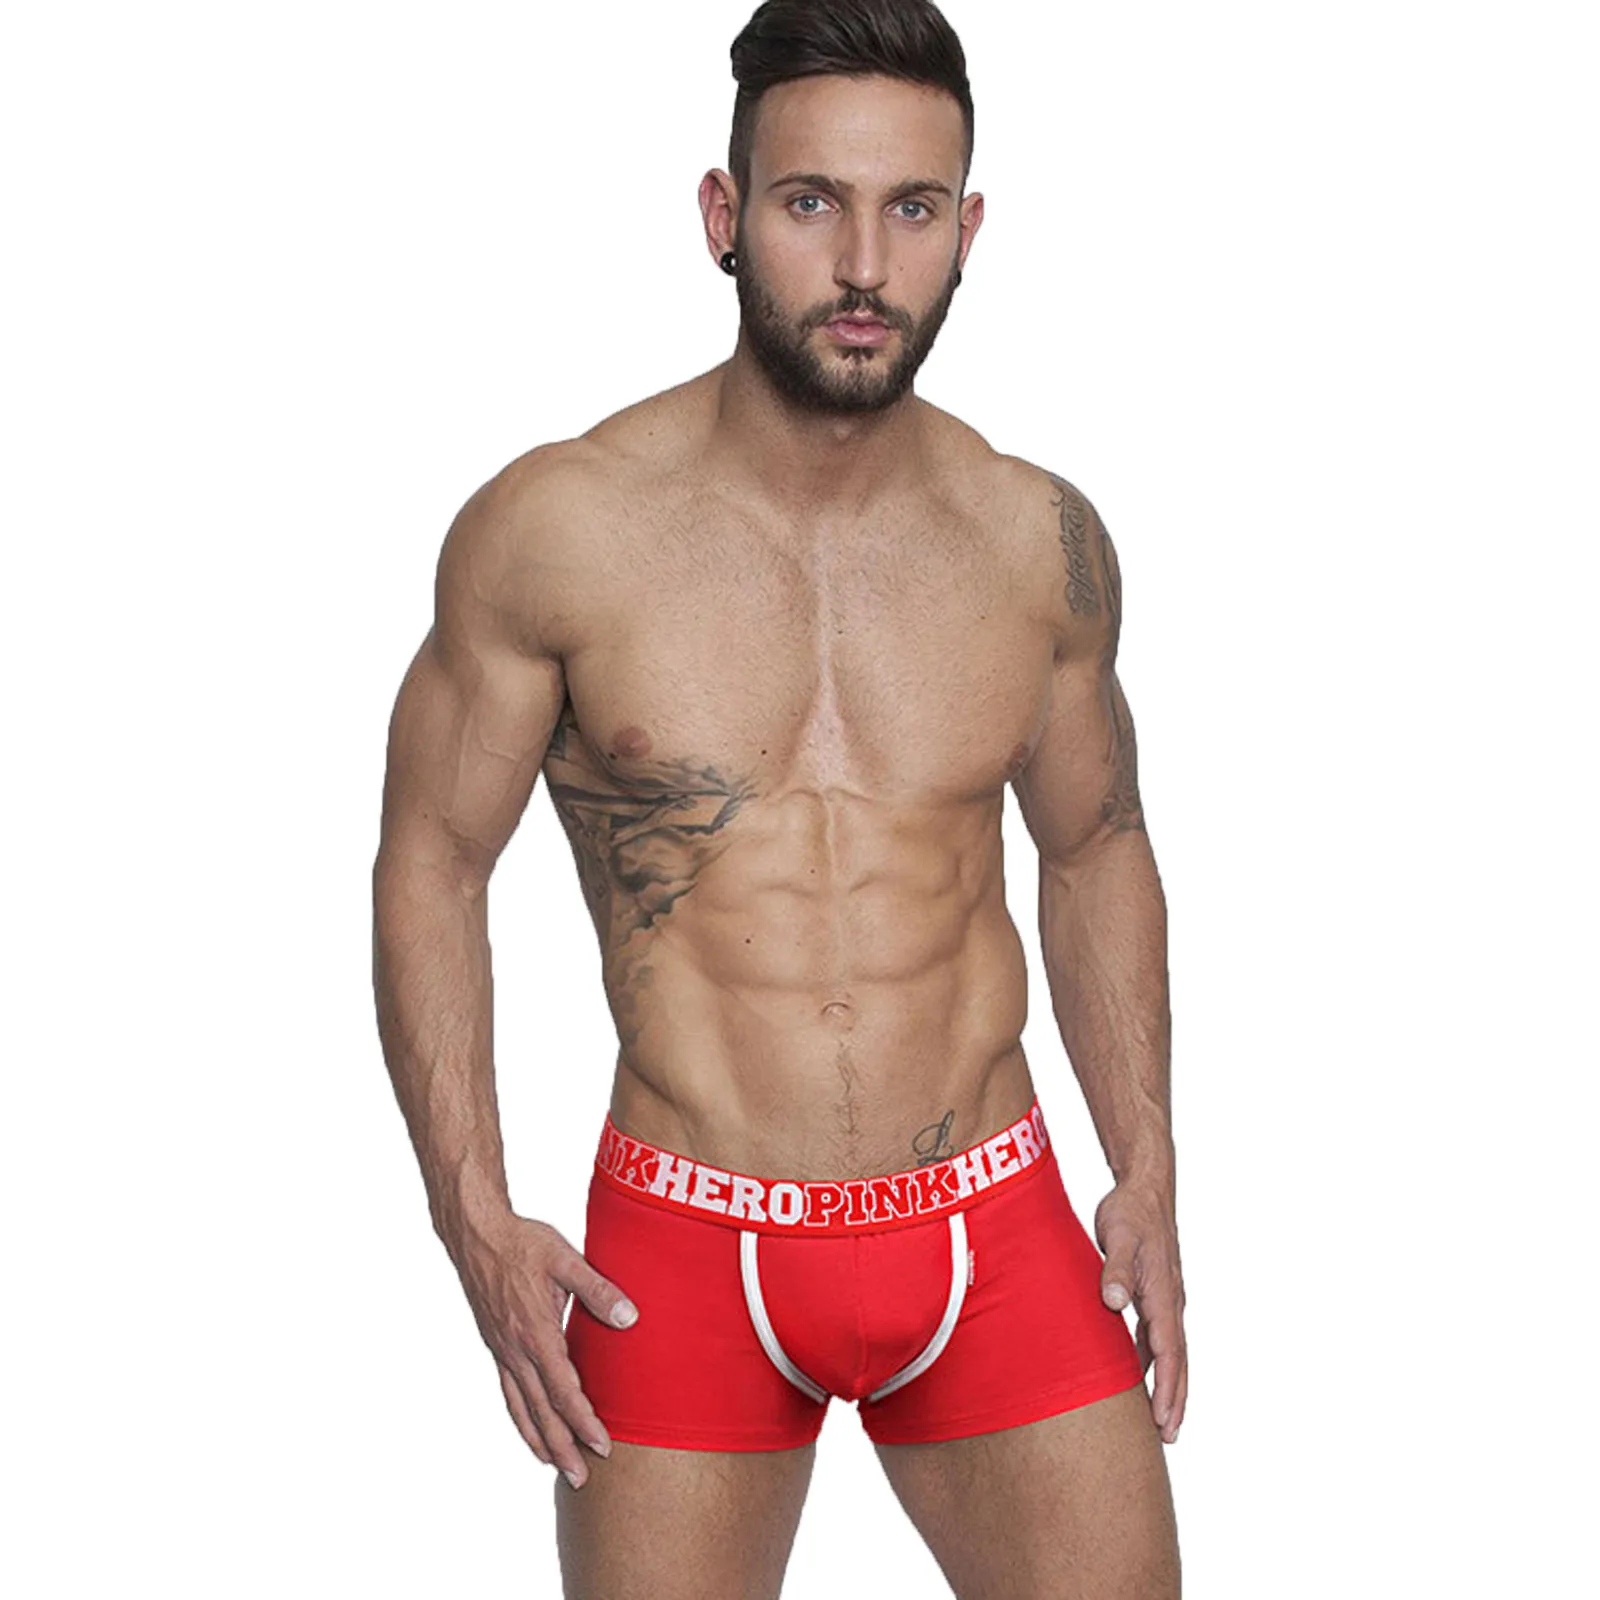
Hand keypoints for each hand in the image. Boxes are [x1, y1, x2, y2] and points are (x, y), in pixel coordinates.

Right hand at [452, 1212, 638, 1486]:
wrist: (477, 1235)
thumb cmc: (523, 1243)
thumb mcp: (565, 1258)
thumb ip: (598, 1289)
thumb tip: (629, 1318)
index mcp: (536, 1331)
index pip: (563, 1389)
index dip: (583, 1421)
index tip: (602, 1445)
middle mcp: (516, 1350)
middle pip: (542, 1411)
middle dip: (564, 1447)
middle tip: (583, 1478)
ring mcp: (503, 1351)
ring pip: (523, 1408)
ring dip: (541, 1442)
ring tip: (558, 1469)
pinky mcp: (496, 1347)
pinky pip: (509, 1394)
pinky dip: (521, 1420)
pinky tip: (530, 1431)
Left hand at [1093, 1180, 1186, 1444]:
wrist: (1145, 1189)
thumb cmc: (1130, 1213)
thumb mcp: (1117, 1237)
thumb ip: (1115, 1271)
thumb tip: (1114, 1303)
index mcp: (1163, 1293)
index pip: (1168, 1351)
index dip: (1166, 1387)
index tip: (1163, 1419)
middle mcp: (1171, 1301)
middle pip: (1178, 1360)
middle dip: (1175, 1399)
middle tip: (1170, 1436)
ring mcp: (1166, 1299)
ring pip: (1171, 1352)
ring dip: (1168, 1385)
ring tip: (1161, 1421)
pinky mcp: (1155, 1293)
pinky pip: (1158, 1336)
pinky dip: (1154, 1361)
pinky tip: (1139, 1376)